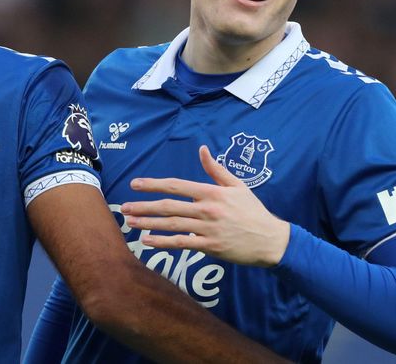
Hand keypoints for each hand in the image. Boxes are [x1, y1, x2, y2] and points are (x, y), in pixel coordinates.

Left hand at [120, 145, 289, 267]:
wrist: (271, 240)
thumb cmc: (253, 211)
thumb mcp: (237, 186)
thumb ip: (216, 169)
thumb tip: (202, 150)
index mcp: (212, 192)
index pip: (176, 186)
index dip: (154, 185)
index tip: (136, 184)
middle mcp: (207, 209)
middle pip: (168, 206)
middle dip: (144, 205)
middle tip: (124, 206)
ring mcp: (208, 229)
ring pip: (171, 224)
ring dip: (148, 222)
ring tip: (130, 221)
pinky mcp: (210, 246)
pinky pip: (181, 243)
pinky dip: (162, 242)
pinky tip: (147, 240)